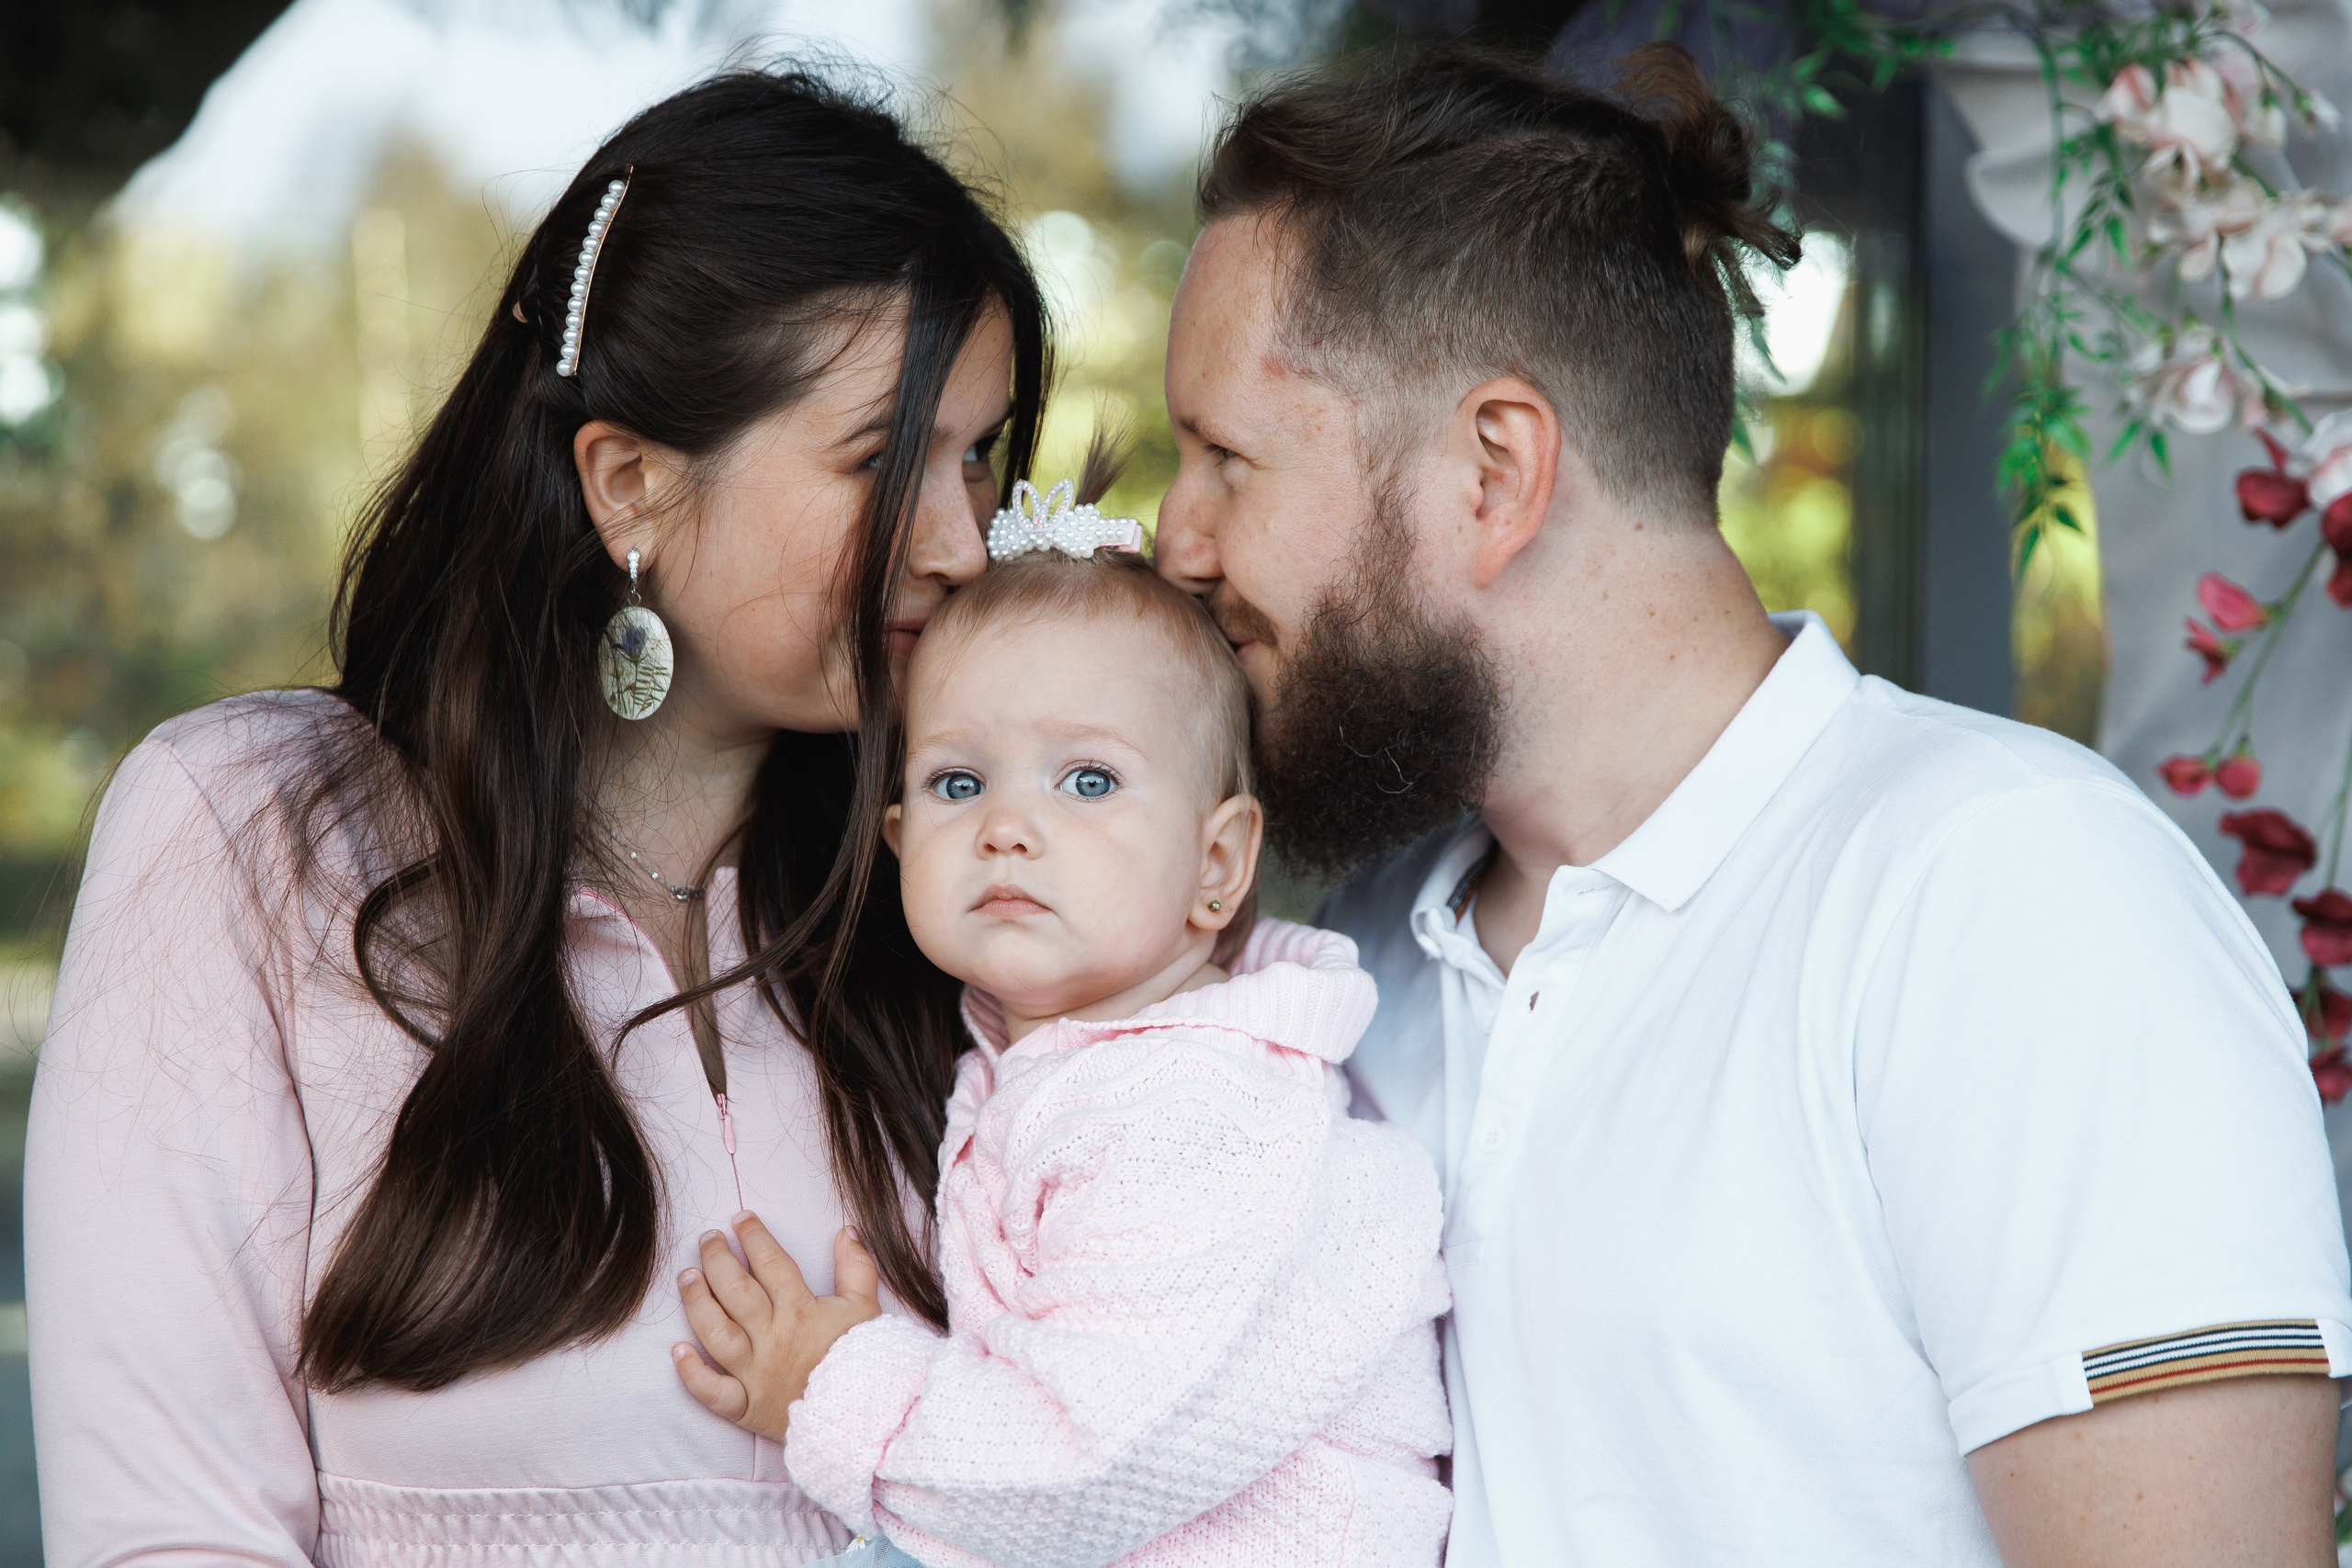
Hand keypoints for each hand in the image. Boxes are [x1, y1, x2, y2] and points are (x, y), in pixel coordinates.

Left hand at [671, 1213, 880, 1440]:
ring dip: (697, 1303)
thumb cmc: (865, 1359)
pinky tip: (678, 1351)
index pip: (770, 1263)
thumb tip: (846, 1230)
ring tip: (687, 1277)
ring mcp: (756, 1373)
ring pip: (716, 1333)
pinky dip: (692, 1373)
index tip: (741, 1219)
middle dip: (718, 1259)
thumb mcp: (866, 1306)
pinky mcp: (747, 1407)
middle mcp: (773, 1338)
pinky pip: (713, 1391)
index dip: (754, 1236)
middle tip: (708, 1239)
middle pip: (736, 1291)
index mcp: (801, 1311)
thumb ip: (857, 1266)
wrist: (867, 1417)